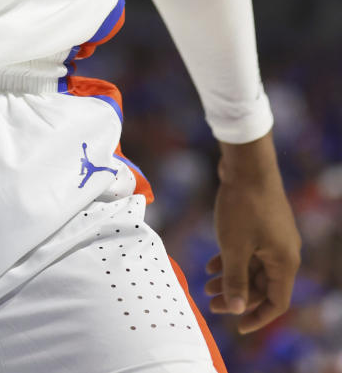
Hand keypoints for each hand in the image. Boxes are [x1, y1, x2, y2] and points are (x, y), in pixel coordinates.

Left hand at [206, 145, 300, 333]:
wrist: (247, 164)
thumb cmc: (243, 206)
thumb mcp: (234, 247)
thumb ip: (235, 280)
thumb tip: (236, 309)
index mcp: (284, 263)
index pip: (276, 302)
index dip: (257, 317)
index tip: (237, 327)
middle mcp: (284, 252)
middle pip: (262, 286)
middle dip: (237, 296)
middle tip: (210, 303)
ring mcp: (273, 237)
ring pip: (252, 267)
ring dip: (231, 277)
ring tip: (206, 287)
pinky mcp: (262, 224)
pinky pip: (249, 250)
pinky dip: (231, 259)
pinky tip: (210, 263)